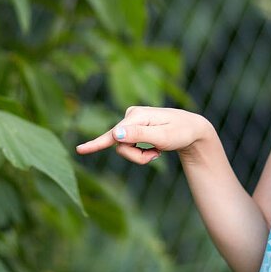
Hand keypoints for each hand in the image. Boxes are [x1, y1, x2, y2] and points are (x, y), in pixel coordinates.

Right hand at [75, 106, 209, 164]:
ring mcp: (130, 121)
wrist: (192, 129)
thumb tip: (115, 133)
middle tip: (156, 156)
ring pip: (123, 147)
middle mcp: (130, 115)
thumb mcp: (164, 136)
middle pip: (120, 145)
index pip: (115, 135)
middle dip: (137, 156)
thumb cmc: (181, 132)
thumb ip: (140, 135)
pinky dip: (140, 151)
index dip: (96, 144)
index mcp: (137, 116)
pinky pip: (128, 145)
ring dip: (140, 155)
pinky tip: (154, 147)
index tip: (79, 150)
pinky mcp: (131, 127)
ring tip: (157, 151)